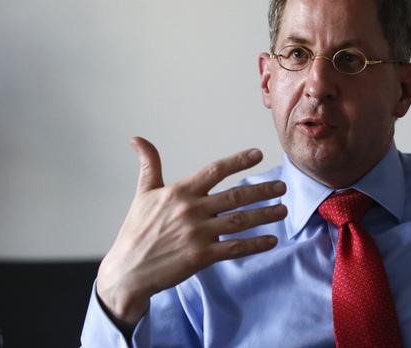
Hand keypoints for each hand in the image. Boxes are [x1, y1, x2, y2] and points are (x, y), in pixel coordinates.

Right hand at [96, 137, 286, 326]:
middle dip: (262, 190)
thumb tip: (137, 139)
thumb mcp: (142, 194)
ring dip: (265, 215)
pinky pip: (235, 248)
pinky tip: (272, 240)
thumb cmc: (136, 231)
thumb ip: (148, 165)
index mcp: (179, 192)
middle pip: (235, 196)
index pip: (214, 170)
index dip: (238, 161)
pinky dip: (255, 244)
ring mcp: (197, 234)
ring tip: (283, 210)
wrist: (127, 271)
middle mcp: (191, 210)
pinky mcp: (201, 256)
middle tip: (282, 186)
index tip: (258, 154)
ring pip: (240, 220)